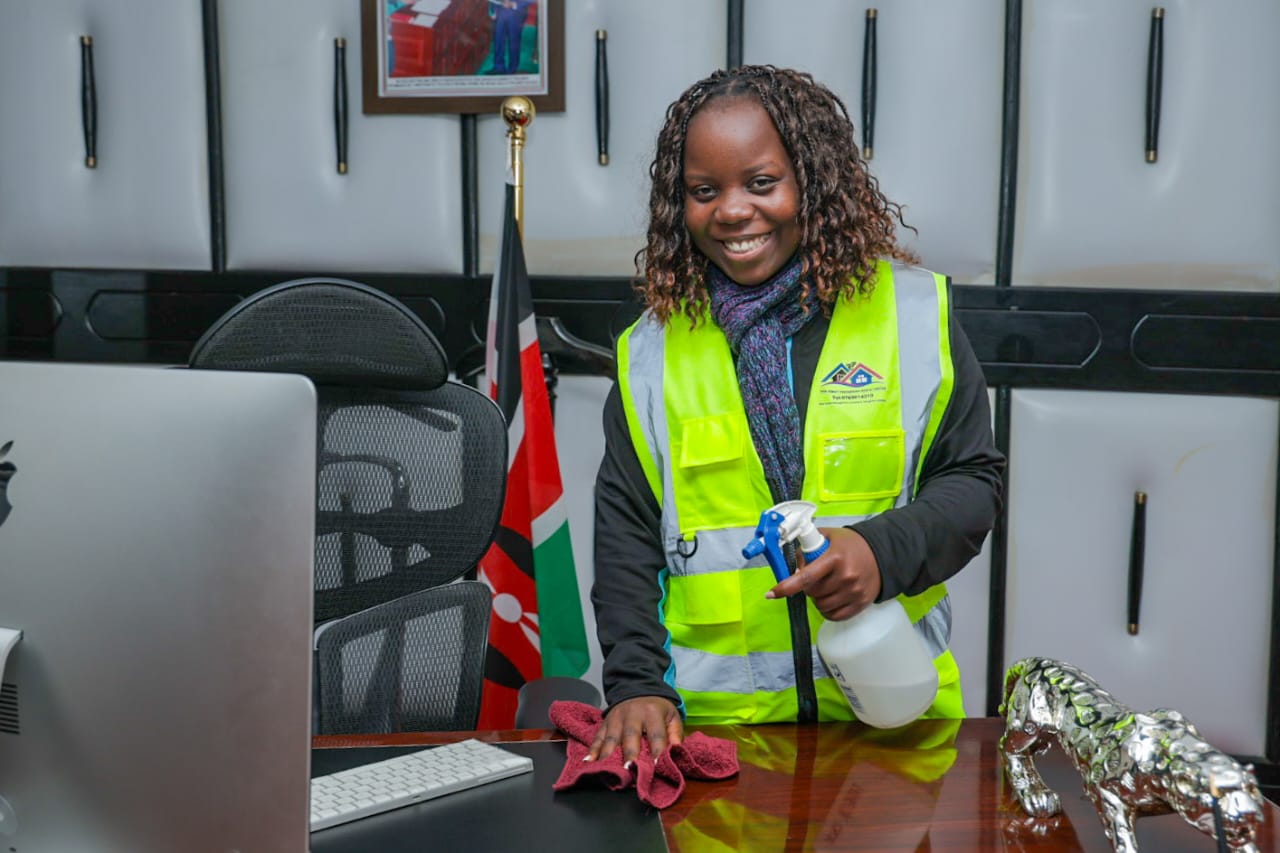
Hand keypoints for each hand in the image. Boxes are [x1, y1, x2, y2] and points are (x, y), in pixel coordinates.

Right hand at [587, 696, 682, 764]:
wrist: (637, 689)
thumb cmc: (657, 709)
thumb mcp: (672, 716)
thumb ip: (675, 733)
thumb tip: (677, 752)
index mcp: (652, 712)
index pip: (656, 734)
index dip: (657, 750)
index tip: (656, 766)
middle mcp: (632, 714)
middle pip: (630, 735)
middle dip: (629, 753)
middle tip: (629, 769)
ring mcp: (616, 719)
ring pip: (611, 738)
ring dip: (609, 755)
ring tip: (607, 771)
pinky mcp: (604, 723)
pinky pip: (597, 737)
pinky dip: (592, 750)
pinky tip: (589, 762)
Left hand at [766, 526, 881, 620]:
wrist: (882, 553)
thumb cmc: (852, 545)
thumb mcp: (828, 536)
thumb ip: (807, 549)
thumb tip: (792, 568)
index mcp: (835, 558)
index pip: (806, 577)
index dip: (786, 587)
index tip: (772, 593)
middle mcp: (845, 576)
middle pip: (812, 593)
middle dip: (808, 587)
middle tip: (816, 578)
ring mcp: (854, 592)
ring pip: (821, 606)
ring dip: (817, 599)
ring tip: (825, 586)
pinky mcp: (860, 604)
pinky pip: (835, 616)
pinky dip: (827, 610)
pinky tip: (831, 598)